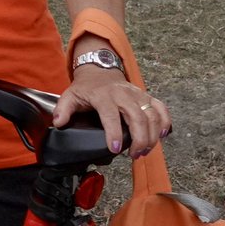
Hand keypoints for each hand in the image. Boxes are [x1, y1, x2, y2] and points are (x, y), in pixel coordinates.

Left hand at [52, 66, 172, 157]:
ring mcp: (137, 95)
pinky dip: (165, 122)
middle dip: (139, 139)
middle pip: (138, 117)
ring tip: (144, 151)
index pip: (111, 115)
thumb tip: (58, 123)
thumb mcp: (70, 95)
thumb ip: (63, 109)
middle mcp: (123, 95)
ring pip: (152, 115)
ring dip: (152, 136)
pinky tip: (163, 136)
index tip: (116, 149)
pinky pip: (161, 108)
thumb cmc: (86, 87)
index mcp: (103, 96)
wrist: (100, 70)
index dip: (114, 133)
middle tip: (134, 155)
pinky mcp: (146, 96)